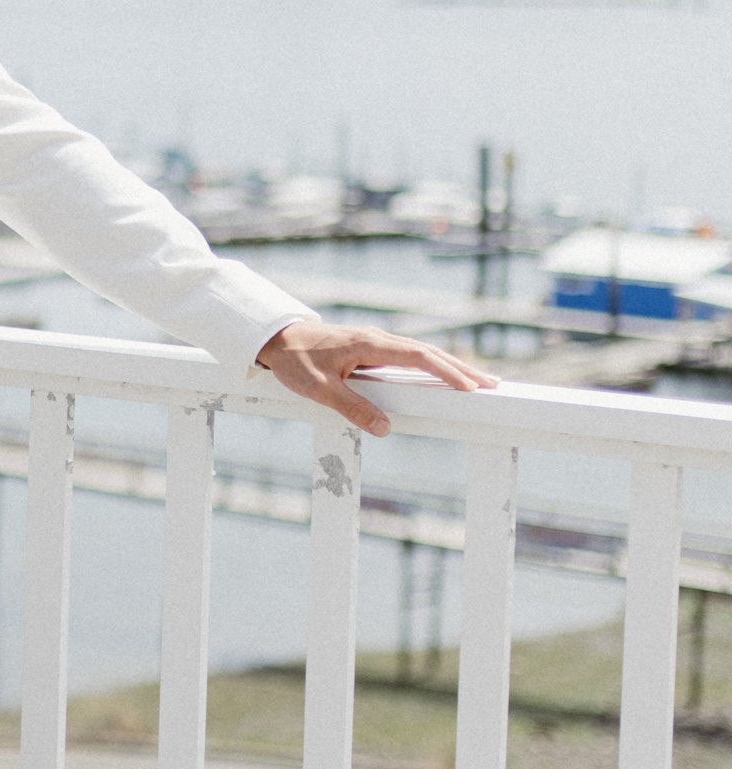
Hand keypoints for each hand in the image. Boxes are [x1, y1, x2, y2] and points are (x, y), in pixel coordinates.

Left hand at [256, 316, 497, 437]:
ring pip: (421, 353)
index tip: (470, 386)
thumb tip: (385, 429)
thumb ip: (352, 408)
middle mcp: (377, 339)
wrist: (277, 339)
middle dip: (461, 369)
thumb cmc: (295, 362)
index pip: (418, 356)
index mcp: (369, 344)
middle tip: (492, 385)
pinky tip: (444, 376)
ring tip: (477, 382)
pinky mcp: (371, 348)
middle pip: (429, 352)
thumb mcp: (319, 390)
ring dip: (450, 366)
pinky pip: (409, 356)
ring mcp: (376, 342)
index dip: (446, 371)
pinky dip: (432, 365)